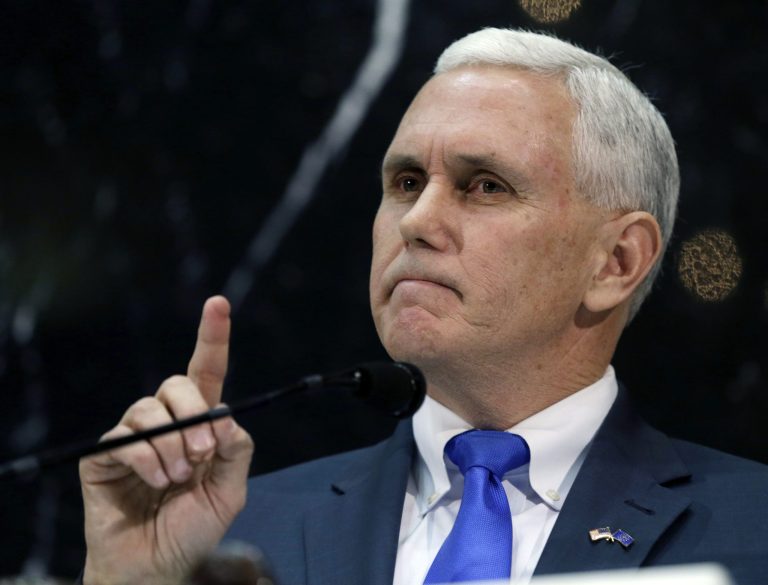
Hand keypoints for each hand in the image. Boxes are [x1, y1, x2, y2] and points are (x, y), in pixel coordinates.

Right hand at [80, 296, 253, 584]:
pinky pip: (125, 437)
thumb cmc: (193, 527)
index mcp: (200, 424)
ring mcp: (134, 434)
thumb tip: (225, 417)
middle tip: (204, 453)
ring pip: (151, 409)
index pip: (207, 372)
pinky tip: (156, 482)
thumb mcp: (230, 490)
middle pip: (178, 384)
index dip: (212, 336)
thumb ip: (235, 450)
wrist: (157, 566)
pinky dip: (146, 458)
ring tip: (178, 478)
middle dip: (194, 414)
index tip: (218, 303)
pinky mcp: (105, 453)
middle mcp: (167, 421)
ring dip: (171, 444)